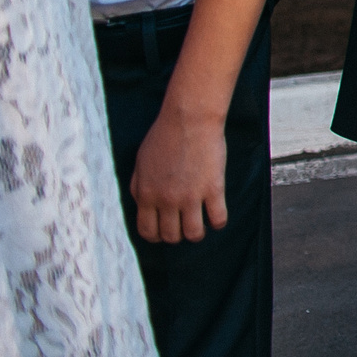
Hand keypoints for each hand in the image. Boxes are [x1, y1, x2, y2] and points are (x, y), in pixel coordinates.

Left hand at [129, 110, 226, 242]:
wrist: (190, 120)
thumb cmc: (164, 136)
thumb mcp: (140, 164)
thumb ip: (138, 187)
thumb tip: (142, 205)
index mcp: (146, 195)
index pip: (148, 231)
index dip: (156, 236)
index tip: (164, 232)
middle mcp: (167, 200)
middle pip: (171, 236)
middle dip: (177, 235)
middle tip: (183, 226)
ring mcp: (191, 196)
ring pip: (194, 234)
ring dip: (197, 233)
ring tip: (201, 224)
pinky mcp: (213, 188)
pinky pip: (218, 218)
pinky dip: (218, 222)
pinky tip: (217, 215)